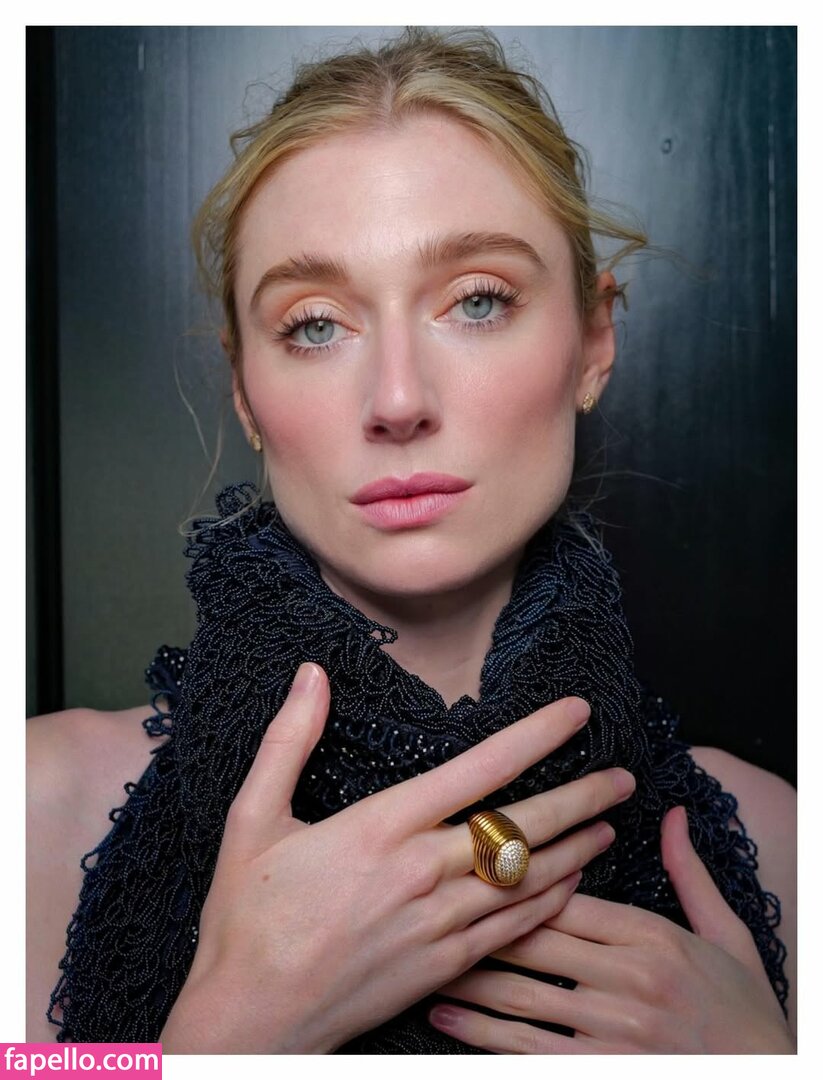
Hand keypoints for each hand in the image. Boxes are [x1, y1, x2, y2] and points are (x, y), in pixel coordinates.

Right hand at [160, 662, 634, 1053]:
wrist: (250, 1018)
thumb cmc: (248, 917)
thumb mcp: (253, 818)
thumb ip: (288, 741)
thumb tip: (311, 674)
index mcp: (381, 826)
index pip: (479, 768)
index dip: (536, 735)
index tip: (576, 712)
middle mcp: (422, 872)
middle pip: (522, 826)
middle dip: (582, 795)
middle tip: (623, 776)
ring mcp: (439, 924)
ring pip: (529, 879)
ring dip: (578, 847)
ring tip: (613, 822)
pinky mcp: (444, 966)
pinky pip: (514, 929)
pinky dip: (551, 902)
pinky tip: (574, 884)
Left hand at [430, 805, 794, 1052]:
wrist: (770, 1079)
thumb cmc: (745, 1009)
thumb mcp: (726, 934)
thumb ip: (689, 872)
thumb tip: (673, 814)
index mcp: (650, 936)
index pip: (565, 894)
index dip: (514, 876)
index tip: (471, 858)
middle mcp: (626, 979)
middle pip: (533, 936)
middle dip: (475, 917)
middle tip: (424, 897)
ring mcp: (612, 1030)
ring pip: (520, 994)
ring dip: (465, 975)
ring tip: (420, 957)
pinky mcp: (601, 1070)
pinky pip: (529, 1051)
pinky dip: (482, 1034)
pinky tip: (445, 1018)